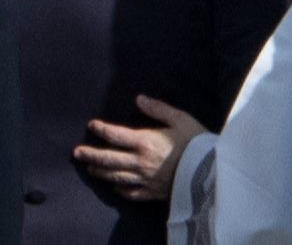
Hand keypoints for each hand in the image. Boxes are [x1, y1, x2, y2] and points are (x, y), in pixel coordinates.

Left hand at [72, 95, 199, 203]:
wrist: (215, 172)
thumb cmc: (198, 143)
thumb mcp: (180, 119)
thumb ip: (158, 108)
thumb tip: (138, 98)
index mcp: (145, 142)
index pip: (115, 135)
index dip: (101, 129)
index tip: (92, 125)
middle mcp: (141, 162)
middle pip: (108, 159)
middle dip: (91, 155)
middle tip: (76, 153)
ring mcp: (146, 179)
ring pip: (117, 177)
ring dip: (101, 173)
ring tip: (90, 170)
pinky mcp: (155, 193)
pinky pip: (133, 193)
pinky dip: (122, 190)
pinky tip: (117, 188)